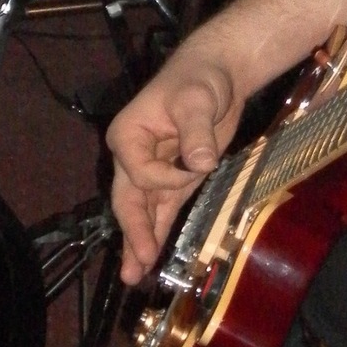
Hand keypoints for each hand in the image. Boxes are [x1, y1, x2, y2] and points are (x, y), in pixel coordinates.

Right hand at [107, 52, 241, 284]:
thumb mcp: (197, 100)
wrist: (219, 71)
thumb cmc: (200, 78)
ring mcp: (154, 166)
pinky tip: (150, 254)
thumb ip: (196, 133)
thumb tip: (199, 163)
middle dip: (133, 234)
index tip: (193, 168)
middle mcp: (133, 154)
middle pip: (130, 200)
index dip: (165, 179)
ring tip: (134, 275)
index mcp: (127, 135)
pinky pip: (162, 206)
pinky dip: (158, 228)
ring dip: (140, 240)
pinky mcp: (176, 174)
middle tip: (134, 270)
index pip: (140, 174)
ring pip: (144, 210)